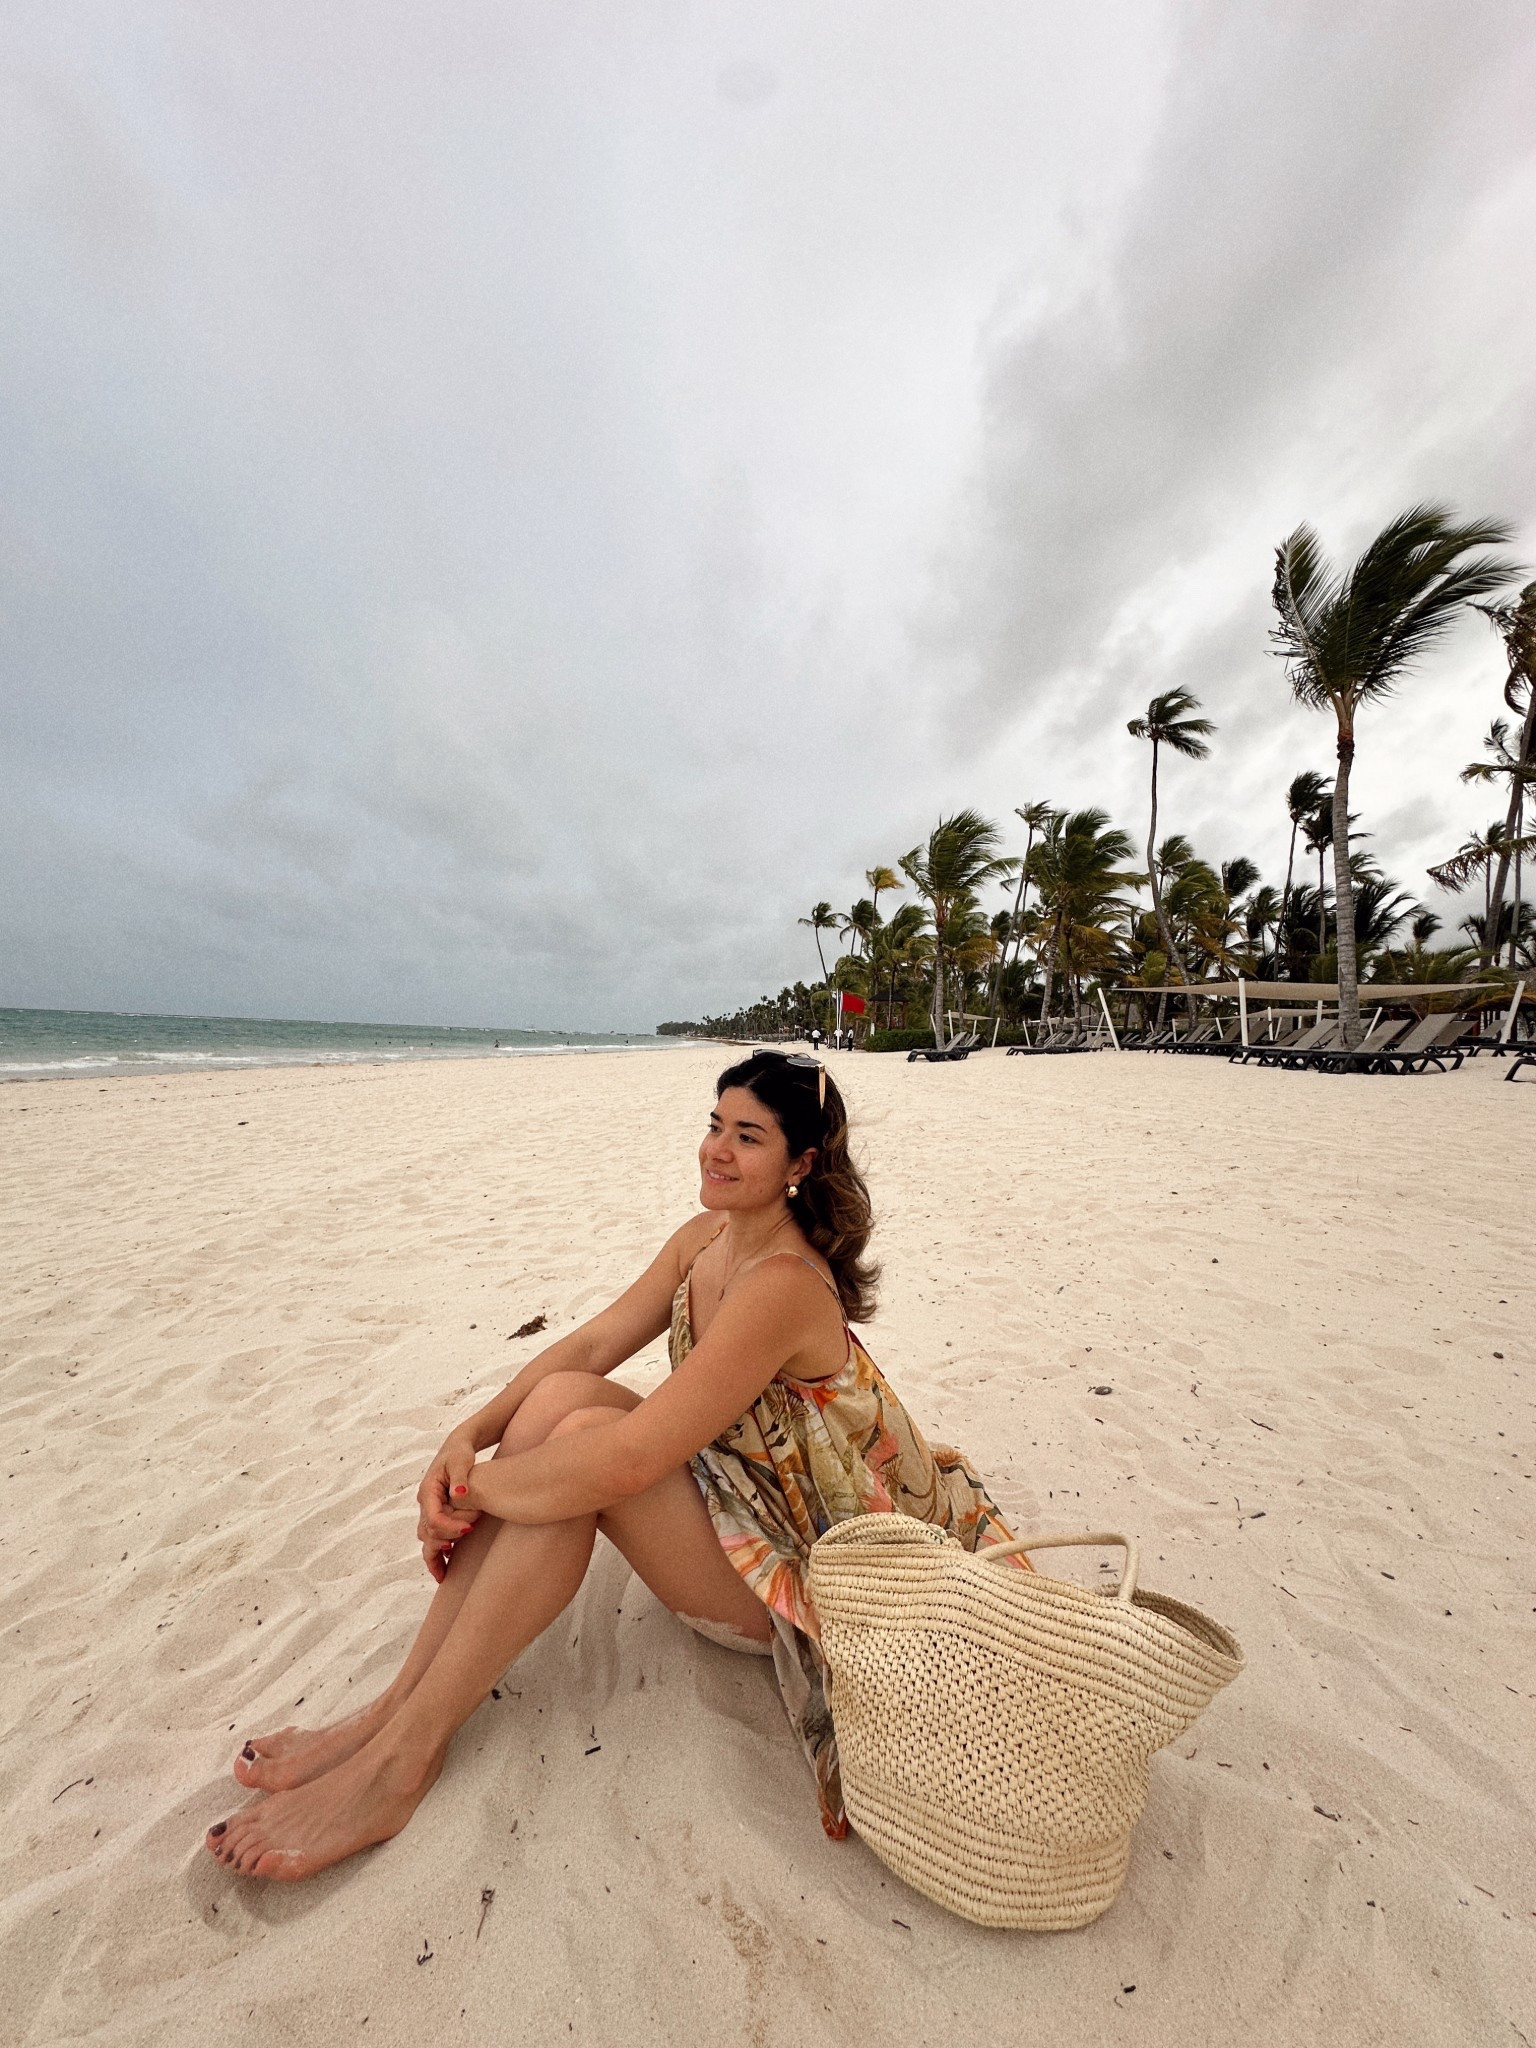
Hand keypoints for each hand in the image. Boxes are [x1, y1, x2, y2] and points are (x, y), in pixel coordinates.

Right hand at [416, 1429, 480, 1577]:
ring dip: (436, 1554)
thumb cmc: (460, 1451)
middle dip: (443, 1543)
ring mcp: (429, 1509)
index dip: (449, 1527)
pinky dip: (437, 1552)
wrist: (457, 1446)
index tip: (469, 1528)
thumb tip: (460, 1494)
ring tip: (445, 1572)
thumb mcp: (462, 1460)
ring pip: (427, 1538)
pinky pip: (433, 1537)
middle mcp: (425, 1502)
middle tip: (461, 1547)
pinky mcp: (436, 1512)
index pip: (433, 1518)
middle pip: (427, 1533)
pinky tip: (447, 1565)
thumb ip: (461, 1477)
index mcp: (428, 1491)